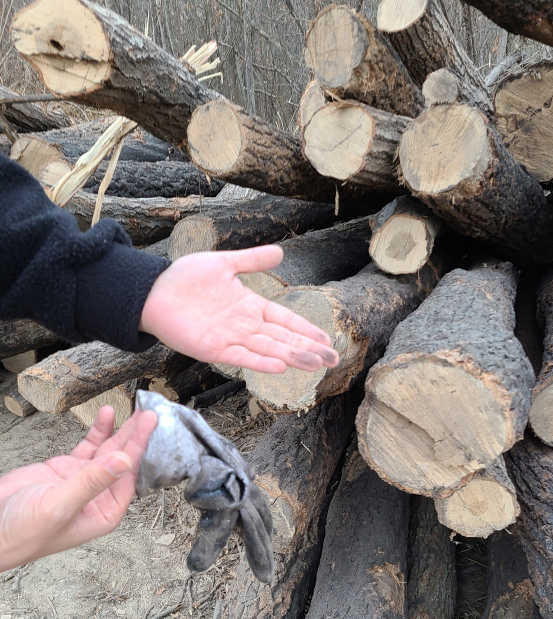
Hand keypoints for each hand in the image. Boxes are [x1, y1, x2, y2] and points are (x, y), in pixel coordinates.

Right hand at [0, 406, 156, 571]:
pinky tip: (107, 414)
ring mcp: (83, 480)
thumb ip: (91, 482)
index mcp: (104, 512)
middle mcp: (98, 496)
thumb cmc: (22, 533)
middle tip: (150, 410)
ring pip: (108, 449)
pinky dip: (98, 430)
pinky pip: (89, 445)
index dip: (140, 446)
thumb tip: (124, 461)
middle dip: (136, 434)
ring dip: (120, 429)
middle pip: (124, 459)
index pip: (129, 474)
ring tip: (136, 408)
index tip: (151, 424)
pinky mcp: (66, 469)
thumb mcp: (59, 505)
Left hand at [139, 245, 339, 373]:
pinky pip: (241, 357)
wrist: (152, 291)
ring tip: (317, 365)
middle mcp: (244, 326)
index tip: (327, 339)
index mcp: (250, 306)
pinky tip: (280, 365)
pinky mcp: (213, 349)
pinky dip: (260, 362)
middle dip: (309, 349)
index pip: (285, 320)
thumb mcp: (224, 263)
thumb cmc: (185, 277)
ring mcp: (230, 339)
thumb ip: (252, 260)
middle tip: (334, 359)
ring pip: (268, 349)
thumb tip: (280, 252)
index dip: (306, 329)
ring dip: (292, 357)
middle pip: (283, 339)